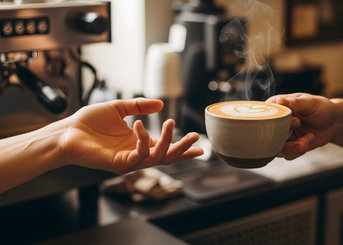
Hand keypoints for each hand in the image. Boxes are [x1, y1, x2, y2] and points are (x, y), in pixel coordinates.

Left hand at [58, 98, 202, 173]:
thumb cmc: (88, 122)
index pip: (165, 148)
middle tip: (195, 136)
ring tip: (170, 124)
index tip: (200, 145)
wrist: (66, 130)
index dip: (183, 147)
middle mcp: (136, 154)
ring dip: (167, 142)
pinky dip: (142, 140)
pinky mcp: (118, 164)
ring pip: (157, 158)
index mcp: (138, 143)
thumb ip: (140, 106)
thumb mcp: (119, 108)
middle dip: (183, 149)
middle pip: (167, 157)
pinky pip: (138, 155)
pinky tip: (138, 125)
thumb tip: (161, 104)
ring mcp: (128, 161)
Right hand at [267, 93, 338, 159]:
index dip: (276, 121)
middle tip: (300, 128)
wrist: (333, 123)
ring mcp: (279, 136)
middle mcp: (274, 122)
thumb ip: (295, 103)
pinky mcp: (286, 147)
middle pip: (267, 135)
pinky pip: (286, 154)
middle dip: (284, 137)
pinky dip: (297, 151)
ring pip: (275, 148)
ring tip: (305, 141)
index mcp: (275, 106)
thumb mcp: (310, 103)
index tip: (295, 120)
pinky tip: (308, 140)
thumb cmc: (321, 108)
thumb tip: (280, 100)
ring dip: (291, 147)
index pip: (264, 115)